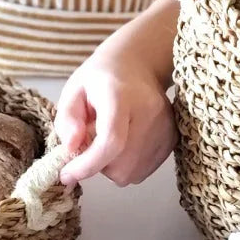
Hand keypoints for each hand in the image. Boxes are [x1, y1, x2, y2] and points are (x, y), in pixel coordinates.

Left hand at [55, 47, 177, 186]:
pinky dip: (127, 165)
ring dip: (112, 166)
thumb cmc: (100, 80)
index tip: (66, 174)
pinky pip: (143, 171)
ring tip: (109, 139)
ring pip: (131, 174)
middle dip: (98, 164)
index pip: (111, 141)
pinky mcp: (172, 139)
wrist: (138, 64)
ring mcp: (165, 127)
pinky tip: (124, 143)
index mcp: (120, 95)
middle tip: (90, 143)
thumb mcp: (73, 91)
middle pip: (121, 165)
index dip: (87, 164)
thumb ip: (67, 119)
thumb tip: (71, 148)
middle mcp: (149, 112)